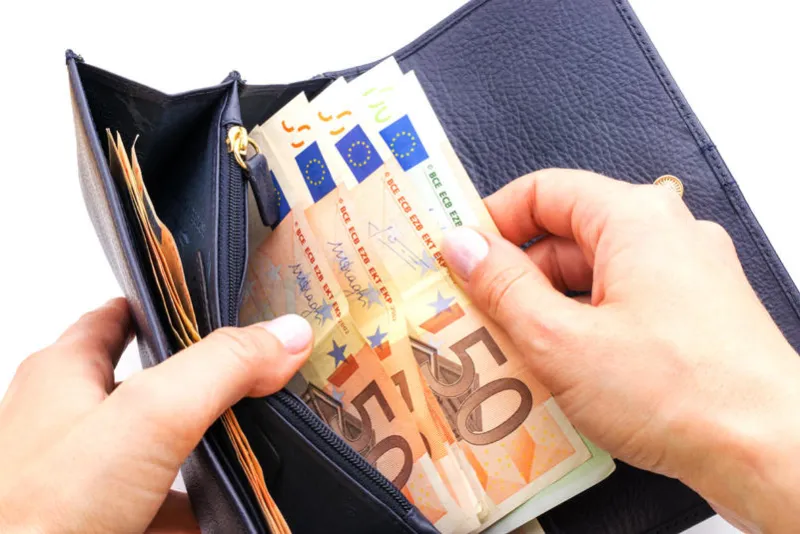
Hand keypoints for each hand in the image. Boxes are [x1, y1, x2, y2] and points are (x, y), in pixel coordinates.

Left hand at [0, 299, 311, 532]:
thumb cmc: (38, 514)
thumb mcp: (149, 416)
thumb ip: (221, 367)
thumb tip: (285, 334)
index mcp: (66, 373)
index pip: (120, 316)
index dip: (169, 304)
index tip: (219, 302)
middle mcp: (70, 421)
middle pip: (149, 384)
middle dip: (205, 382)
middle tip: (258, 374)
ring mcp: (82, 477)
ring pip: (158, 451)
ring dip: (204, 450)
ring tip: (255, 443)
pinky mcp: (99, 521)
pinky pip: (157, 507)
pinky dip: (194, 508)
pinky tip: (222, 514)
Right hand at [441, 169, 799, 532]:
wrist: (771, 451)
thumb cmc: (681, 391)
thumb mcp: (561, 338)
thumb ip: (503, 286)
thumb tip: (465, 246)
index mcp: (634, 219)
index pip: (543, 190)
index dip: (493, 219)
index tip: (460, 253)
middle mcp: (665, 235)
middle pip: (566, 235)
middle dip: (516, 274)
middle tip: (476, 314)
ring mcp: (684, 275)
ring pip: (593, 275)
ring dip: (547, 307)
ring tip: (512, 351)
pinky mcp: (692, 313)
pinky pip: (620, 303)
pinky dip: (583, 326)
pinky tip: (559, 368)